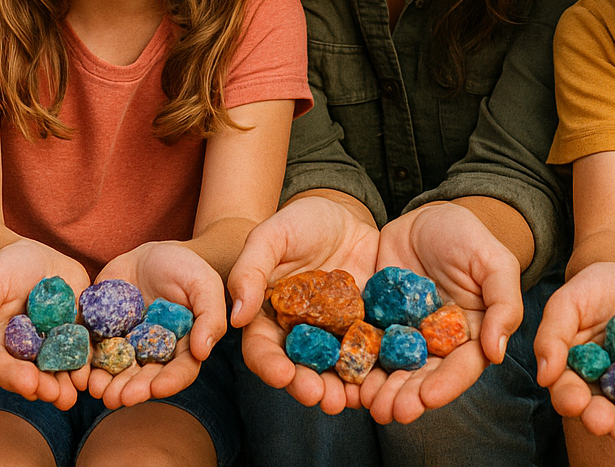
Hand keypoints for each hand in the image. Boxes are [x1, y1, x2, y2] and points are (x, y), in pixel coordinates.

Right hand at [0, 239, 90, 409]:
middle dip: (45, 388)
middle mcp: (28, 354)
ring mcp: (54, 346)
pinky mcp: (77, 333)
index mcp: (1, 347)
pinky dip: (88, 362)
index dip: (15, 378)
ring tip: (75, 390)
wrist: (32, 256)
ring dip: (68, 384)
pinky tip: (91, 370)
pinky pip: (84, 351)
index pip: (4, 368)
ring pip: (61, 370)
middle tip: (55, 394)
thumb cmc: (1, 271)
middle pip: (35, 377)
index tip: (28, 384)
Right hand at [227, 194, 378, 412]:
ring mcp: (333, 336)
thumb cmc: (301, 221)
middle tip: (322, 397)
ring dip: (339, 390)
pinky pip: (367, 356)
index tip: (283, 375)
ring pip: (333, 371)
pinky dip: (371, 373)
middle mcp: (299, 334)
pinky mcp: (363, 331)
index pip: (262, 348)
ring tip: (349, 399)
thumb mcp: (271, 236)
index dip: (270, 365)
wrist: (346, 215)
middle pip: (298, 369)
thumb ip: (250, 271)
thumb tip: (236, 317)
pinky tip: (378, 380)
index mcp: (268, 316)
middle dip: (308, 387)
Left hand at [356, 201, 524, 423]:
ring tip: (367, 403)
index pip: (461, 368)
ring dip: (381, 388)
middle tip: (388, 411)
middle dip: (407, 396)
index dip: (445, 385)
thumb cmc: (468, 237)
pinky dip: (357, 362)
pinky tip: (345, 376)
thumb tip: (497, 351)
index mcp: (471, 335)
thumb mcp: (494, 262)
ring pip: (393, 368)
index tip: (427, 399)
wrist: (426, 217)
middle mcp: (437, 342)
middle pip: (423, 376)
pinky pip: (366, 344)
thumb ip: (504, 303)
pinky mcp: (378, 320)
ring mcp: (406, 333)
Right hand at [534, 260, 614, 442]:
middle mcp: (605, 386)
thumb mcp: (569, 301)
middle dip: (609, 423)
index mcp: (575, 371)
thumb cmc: (597, 286)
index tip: (577, 403)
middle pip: (604, 412)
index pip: (567, 393)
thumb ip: (552, 335)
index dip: (570, 401)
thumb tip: (543, 376)